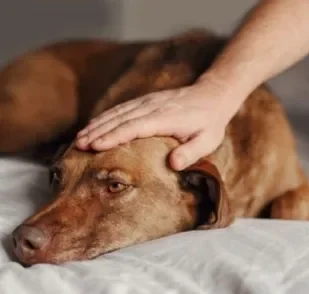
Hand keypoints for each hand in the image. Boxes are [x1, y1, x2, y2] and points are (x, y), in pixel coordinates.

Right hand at [76, 80, 231, 170]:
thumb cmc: (210, 123)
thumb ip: (191, 152)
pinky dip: (106, 116)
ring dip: (97, 124)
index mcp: (166, 119)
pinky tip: (95, 124)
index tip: (95, 146)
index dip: (114, 136)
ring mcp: (147, 102)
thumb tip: (173, 164)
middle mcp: (152, 107)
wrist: (212, 96)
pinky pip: (122, 108)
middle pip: (120, 119)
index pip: (134, 127)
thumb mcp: (208, 140)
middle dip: (98, 131)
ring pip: (117, 112)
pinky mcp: (146, 100)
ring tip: (80, 137)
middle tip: (78, 145)